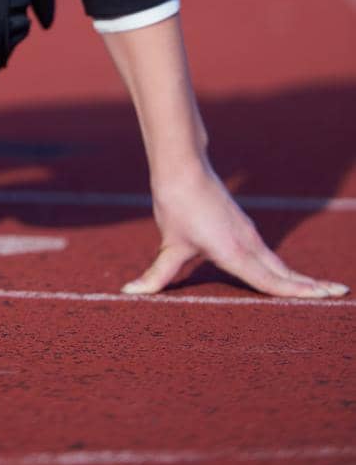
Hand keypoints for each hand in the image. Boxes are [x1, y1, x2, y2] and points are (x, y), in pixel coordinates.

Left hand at [121, 159, 347, 298]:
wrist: (181, 167)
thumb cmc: (176, 205)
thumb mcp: (169, 245)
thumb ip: (156, 276)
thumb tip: (129, 293)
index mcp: (235, 252)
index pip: (271, 281)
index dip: (298, 292)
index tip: (324, 297)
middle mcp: (248, 243)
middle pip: (284, 272)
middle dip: (311, 287)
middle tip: (339, 296)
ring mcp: (248, 234)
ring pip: (277, 263)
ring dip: (299, 277)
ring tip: (321, 291)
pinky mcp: (242, 227)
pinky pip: (267, 254)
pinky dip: (282, 268)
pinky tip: (285, 275)